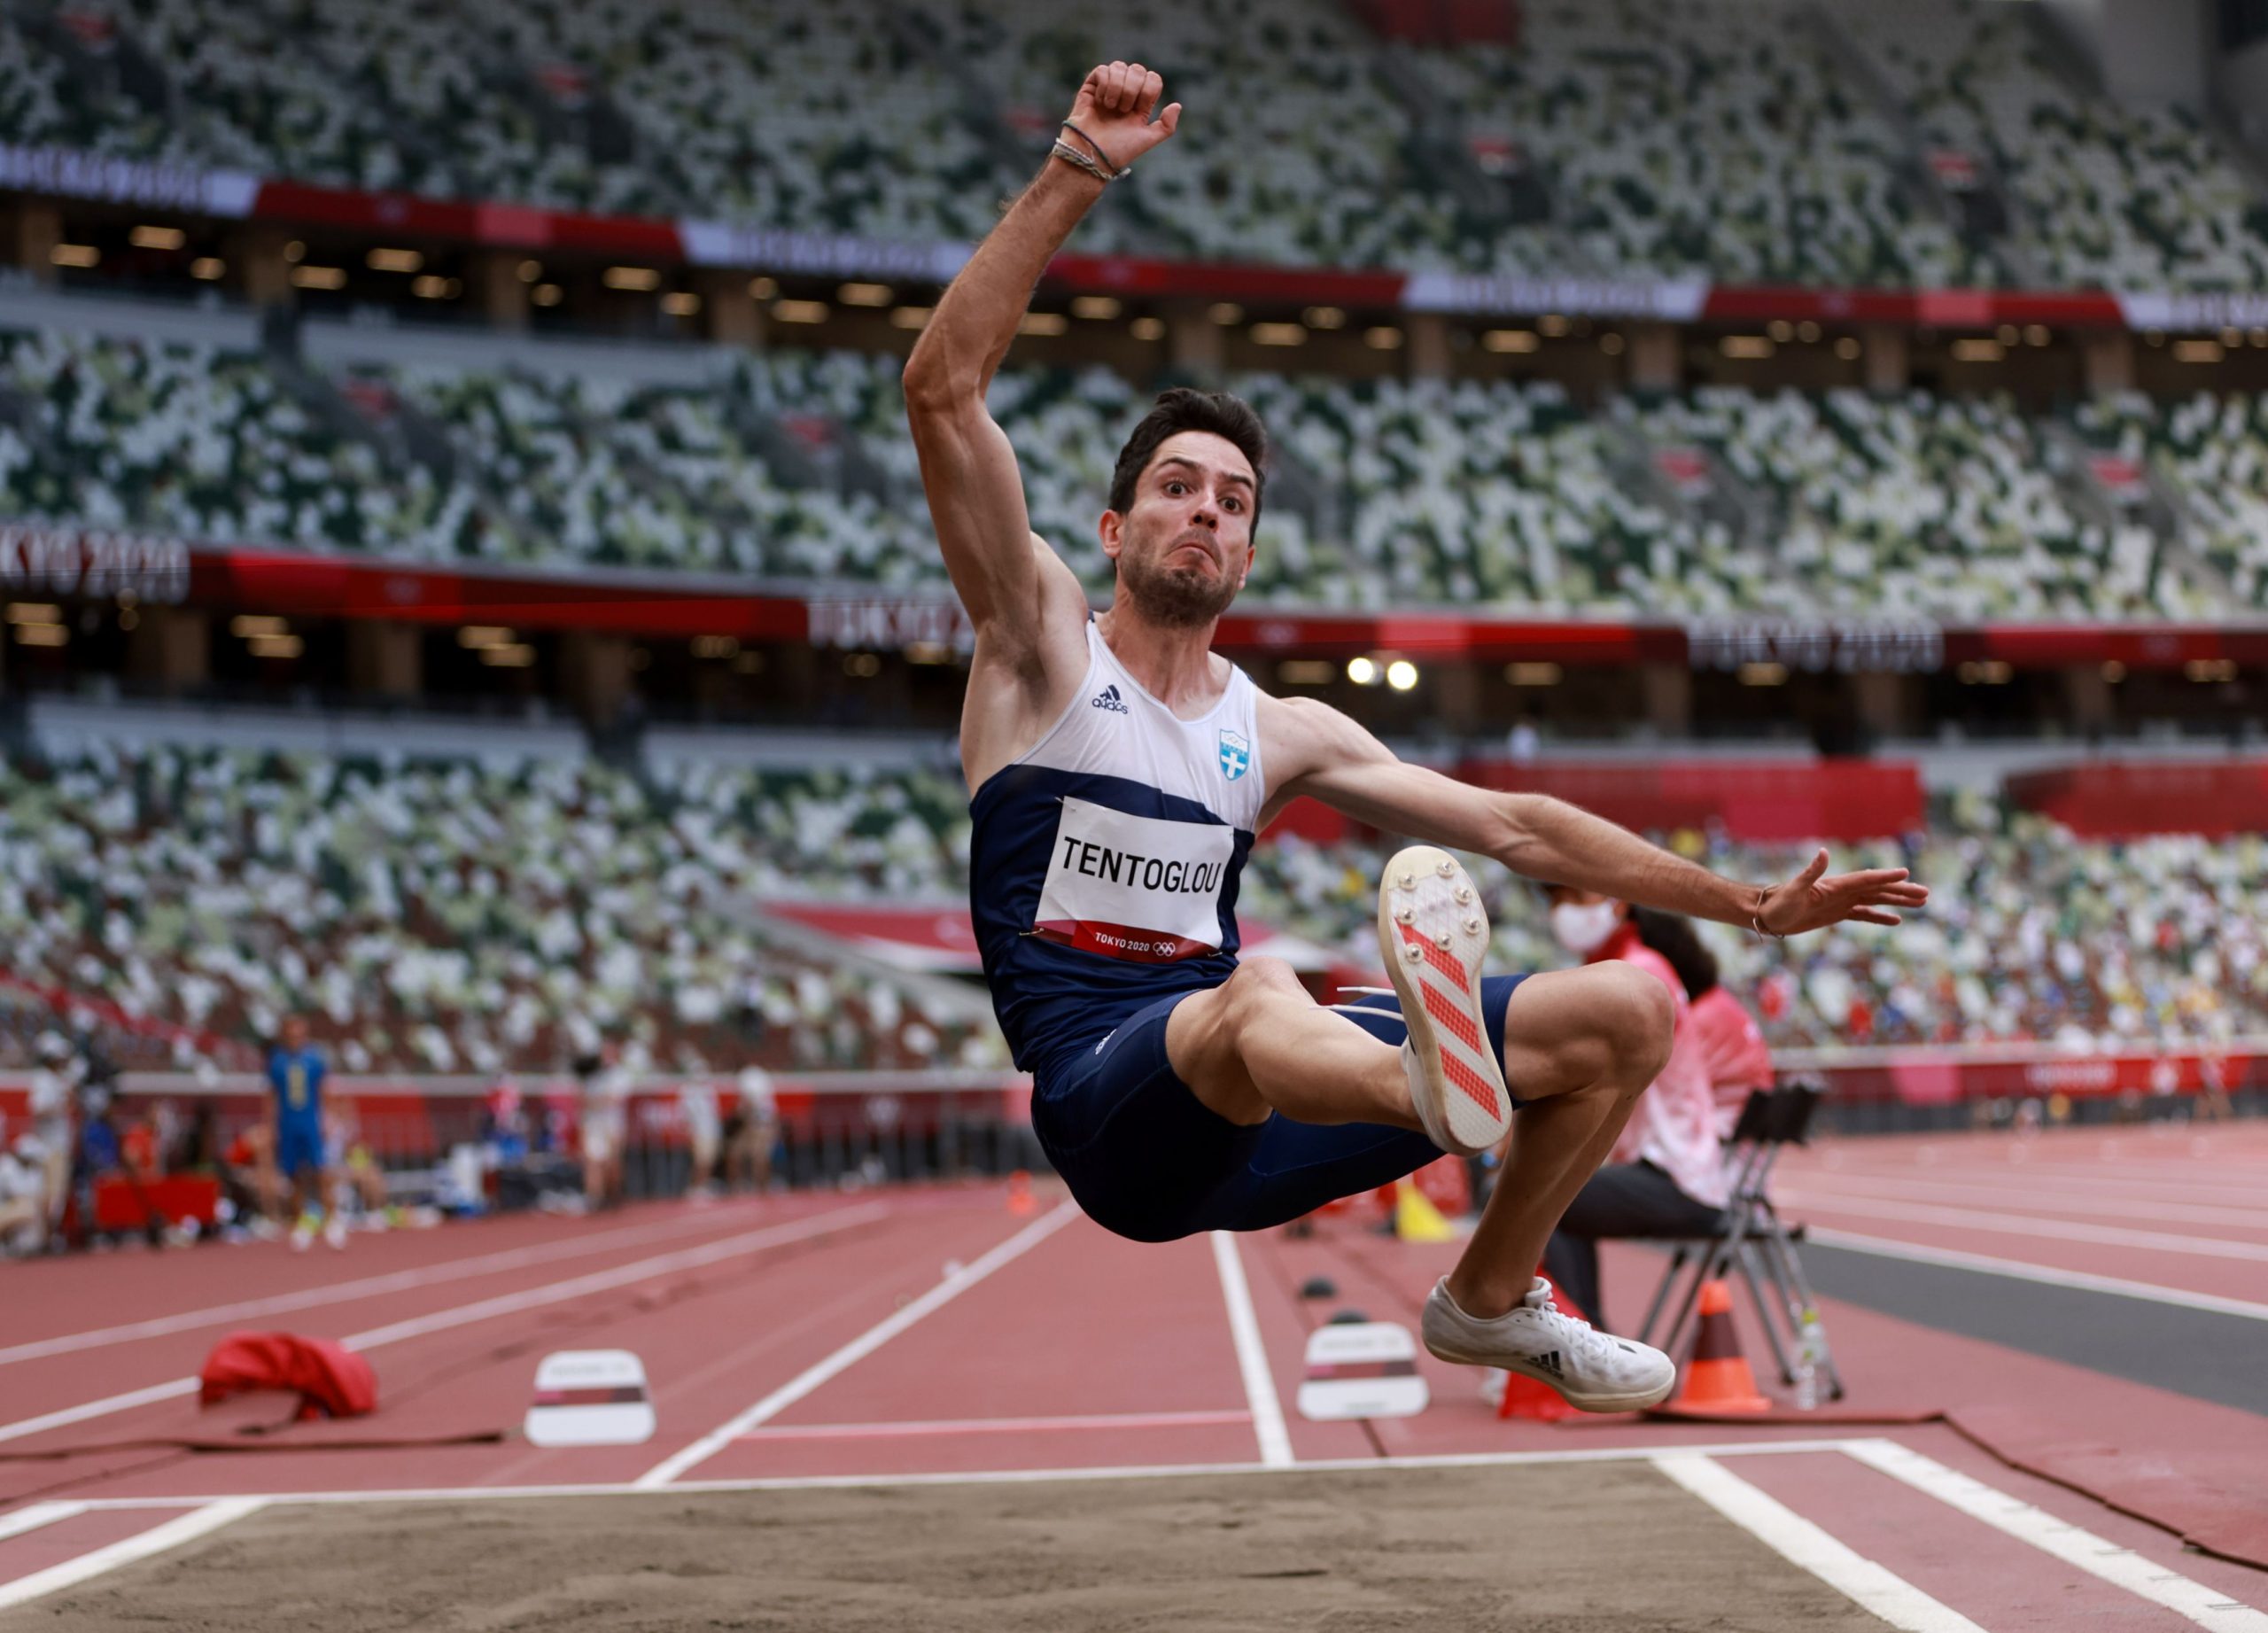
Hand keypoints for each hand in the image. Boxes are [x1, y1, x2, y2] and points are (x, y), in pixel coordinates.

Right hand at [1065, 60, 1181, 171]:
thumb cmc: (1119, 150)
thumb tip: (1177, 105)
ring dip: (1118, 88)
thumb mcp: (1148, 139)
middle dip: (1133, 89)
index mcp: (1141, 102)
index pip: (1153, 78)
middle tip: (1123, 110)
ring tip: (1111, 107)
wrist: (1093, 153)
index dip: (1148, 90)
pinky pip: (1102, 70)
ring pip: (1120, 66)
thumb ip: (1167, 126)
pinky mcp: (1092, 86)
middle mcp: (1126, 91)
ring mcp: (1109, 87)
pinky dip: (1104, 85)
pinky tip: (1100, 101)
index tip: (1139, 110)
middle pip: (1138, 69)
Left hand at [1758, 849, 1927, 935]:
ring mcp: (1842, 901)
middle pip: (1878, 889)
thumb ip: (1811, 872)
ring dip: (1898, 901)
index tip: (1906, 874)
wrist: (1767, 914)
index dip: (1886, 877)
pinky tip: (1896, 920)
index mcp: (1836, 884)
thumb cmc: (1779, 902)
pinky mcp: (1837, 913)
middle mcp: (1842, 890)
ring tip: (1921, 903)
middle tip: (1926, 893)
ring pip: (1876, 900)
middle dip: (1902, 891)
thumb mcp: (1795, 889)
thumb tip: (1823, 852)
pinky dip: (1880, 916)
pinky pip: (1864, 914)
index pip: (1866, 880)